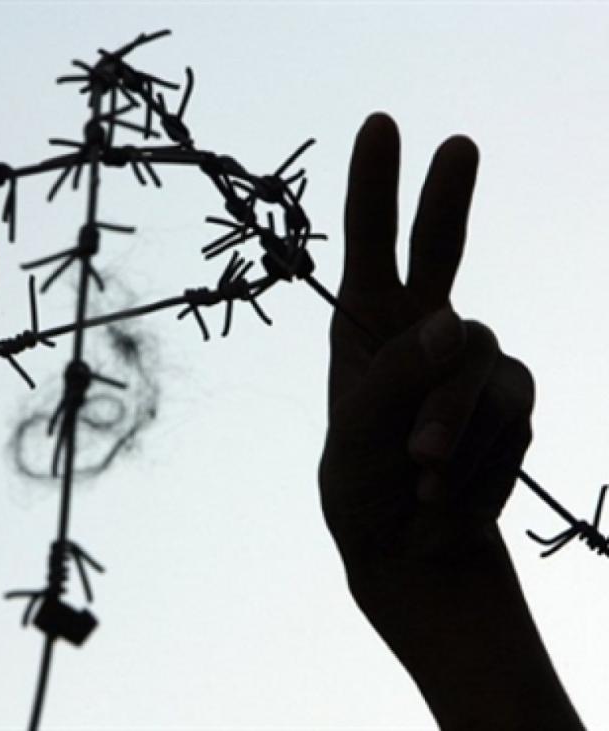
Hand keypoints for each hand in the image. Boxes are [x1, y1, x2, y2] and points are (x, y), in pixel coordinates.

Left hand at [320, 113, 532, 572]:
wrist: (411, 550)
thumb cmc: (362, 486)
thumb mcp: (356, 436)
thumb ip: (397, 380)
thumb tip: (455, 322)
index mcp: (365, 326)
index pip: (370, 246)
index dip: (375, 187)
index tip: (382, 126)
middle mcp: (420, 328)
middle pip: (442, 248)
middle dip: (447, 198)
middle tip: (458, 146)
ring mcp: (470, 361)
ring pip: (480, 363)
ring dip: (452, 424)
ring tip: (419, 475)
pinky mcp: (509, 399)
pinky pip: (512, 412)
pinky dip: (482, 456)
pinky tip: (450, 488)